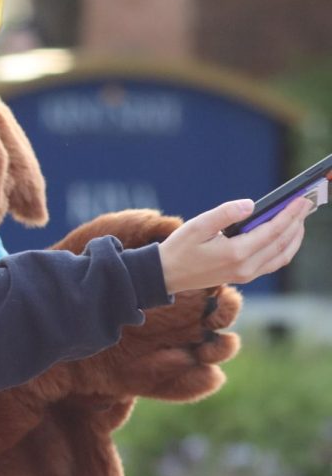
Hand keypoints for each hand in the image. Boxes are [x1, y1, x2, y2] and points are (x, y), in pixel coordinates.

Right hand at [158, 197, 310, 293]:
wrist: (168, 274)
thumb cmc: (180, 248)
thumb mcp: (197, 226)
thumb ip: (224, 214)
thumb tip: (250, 204)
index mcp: (236, 253)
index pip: (272, 231)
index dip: (290, 214)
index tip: (301, 200)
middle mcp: (246, 267)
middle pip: (282, 243)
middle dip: (297, 222)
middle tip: (307, 205)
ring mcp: (246, 274)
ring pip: (282, 255)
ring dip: (295, 237)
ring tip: (301, 219)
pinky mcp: (244, 276)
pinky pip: (274, 263)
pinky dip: (286, 249)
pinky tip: (287, 237)